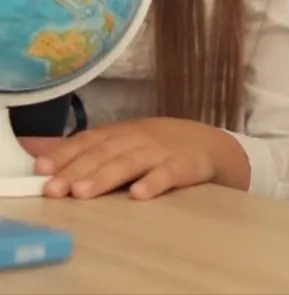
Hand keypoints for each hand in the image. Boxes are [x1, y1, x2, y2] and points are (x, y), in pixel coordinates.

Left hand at [21, 118, 249, 199]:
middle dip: (76, 171)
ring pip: (128, 163)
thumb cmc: (157, 146)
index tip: (41, 169)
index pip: (88, 141)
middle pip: (103, 154)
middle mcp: (136, 139)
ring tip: (83, 193)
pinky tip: (139, 195)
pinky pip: (166, 175)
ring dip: (104, 177)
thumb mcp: (125, 142)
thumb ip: (92, 149)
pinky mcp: (182, 166)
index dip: (64, 154)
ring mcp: (159, 151)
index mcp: (120, 133)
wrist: (207, 144)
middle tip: (55, 188)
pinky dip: (153, 183)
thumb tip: (46, 155)